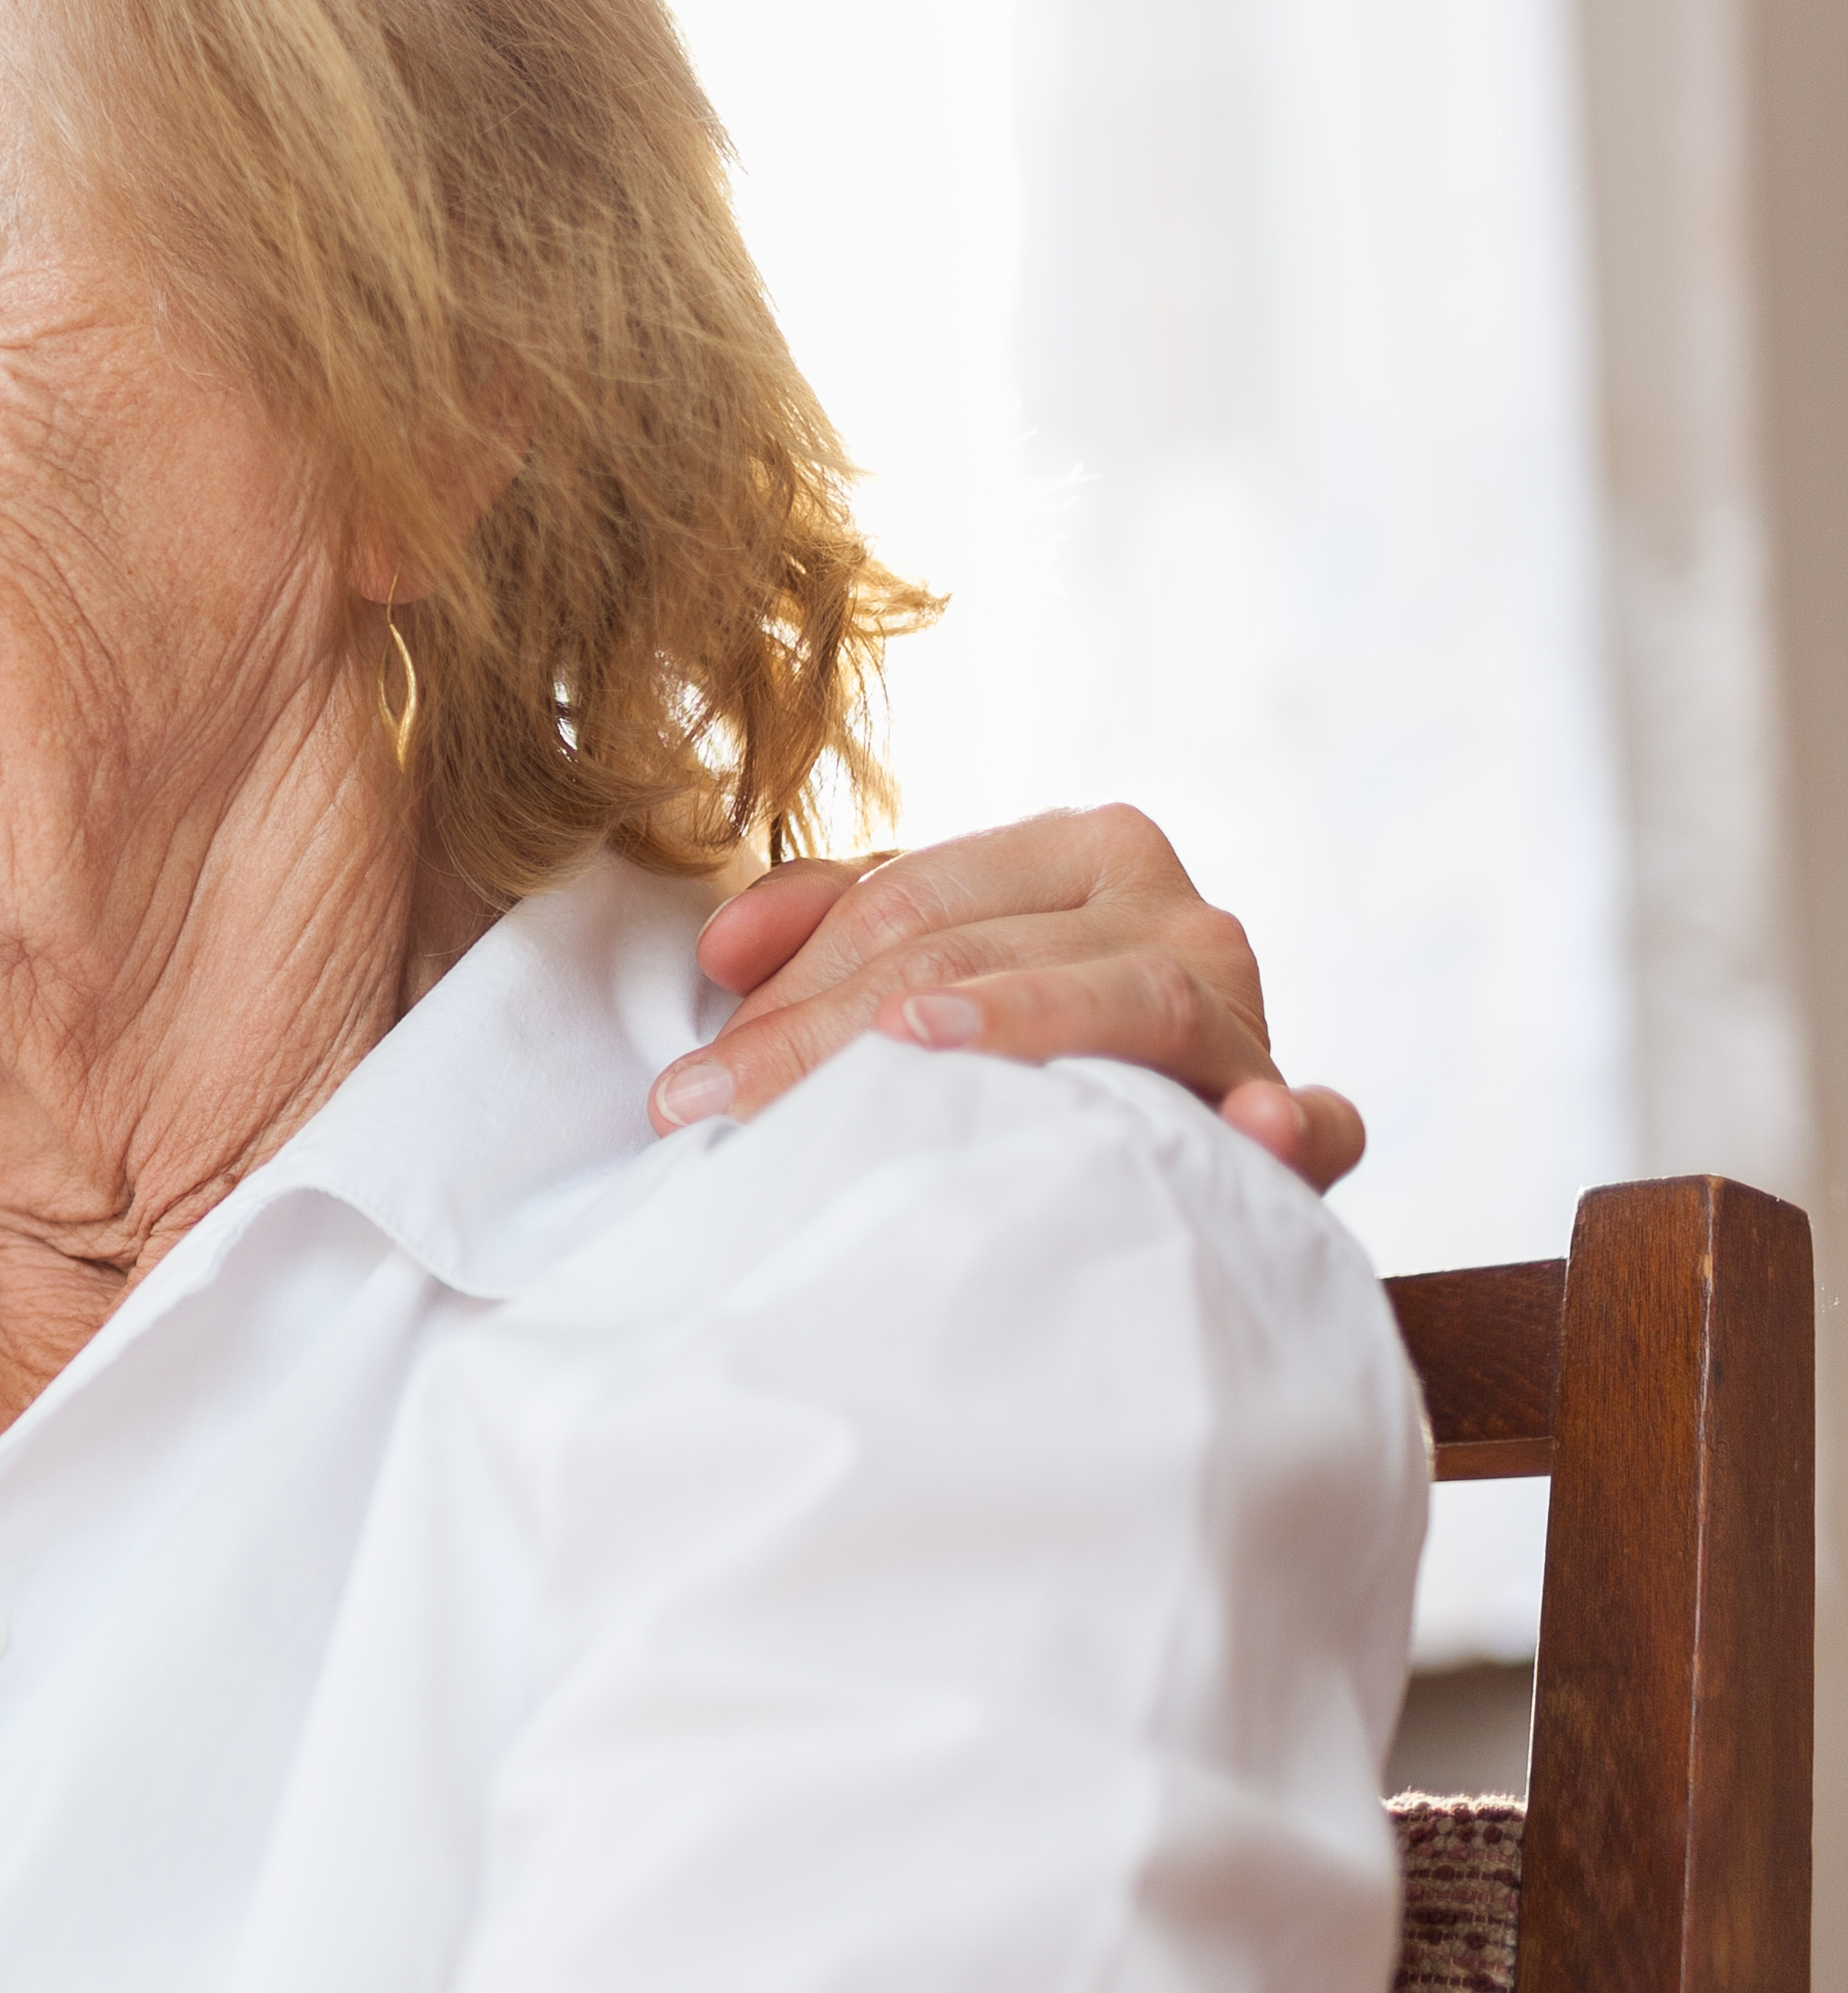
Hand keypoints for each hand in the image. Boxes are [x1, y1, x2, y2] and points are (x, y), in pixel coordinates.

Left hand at [653, 805, 1366, 1190]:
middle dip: (829, 1036)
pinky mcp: (1292, 1116)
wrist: (1170, 1142)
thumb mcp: (927, 958)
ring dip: (1018, 1023)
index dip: (784, 991)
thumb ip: (829, 923)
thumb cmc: (1021, 1042)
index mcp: (1080, 850)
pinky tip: (1252, 1127)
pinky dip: (1286, 1125)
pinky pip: (1309, 1120)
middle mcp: (1169, 907)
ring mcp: (1238, 1006)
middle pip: (973, 955)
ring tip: (918, 1049)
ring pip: (1113, 999)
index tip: (682, 1089)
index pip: (906, 904)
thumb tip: (721, 949)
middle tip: (717, 1115)